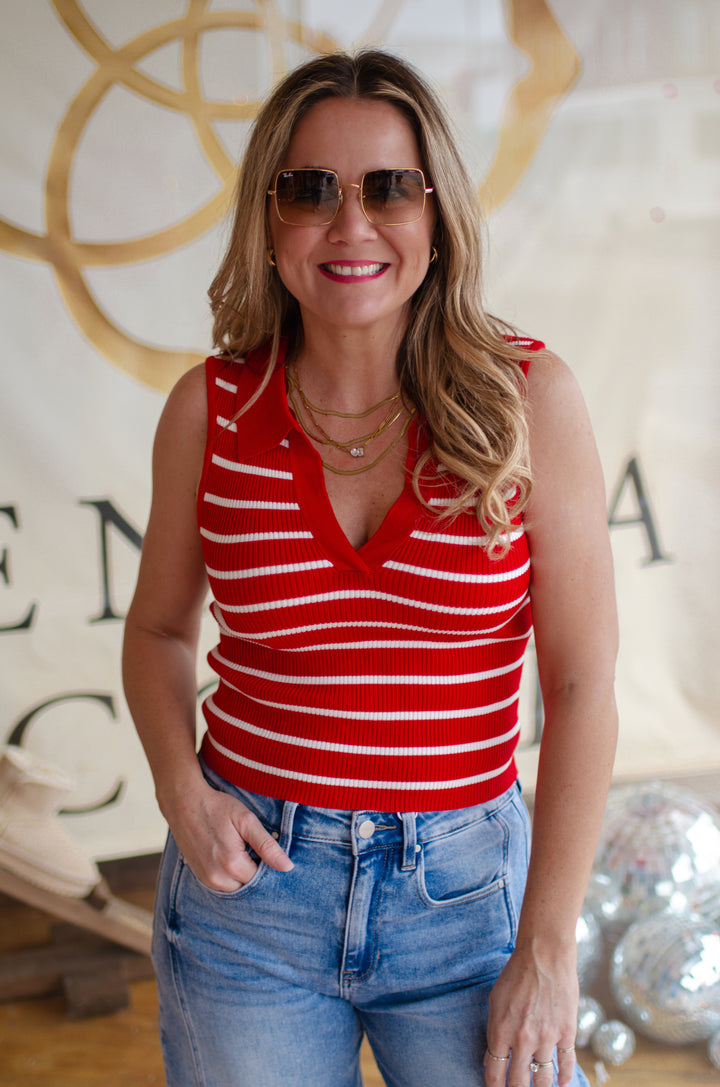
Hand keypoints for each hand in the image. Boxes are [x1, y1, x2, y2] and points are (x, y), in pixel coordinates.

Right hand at [164, 777, 293, 890]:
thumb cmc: (217, 808)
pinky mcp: (200, 876)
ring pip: (235, 886)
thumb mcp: (246, 820)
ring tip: (240, 848)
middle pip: (248, 885)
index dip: (268, 864)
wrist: (183, 803)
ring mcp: (206, 879)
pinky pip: (223, 884)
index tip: (265, 848)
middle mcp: (217, 878)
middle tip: (252, 846)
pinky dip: (230, 874)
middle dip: (255, 870)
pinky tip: (229, 853)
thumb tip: (287, 867)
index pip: (262, 878)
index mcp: (232, 864)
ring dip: (242, 873)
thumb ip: (267, 846)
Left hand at [483, 941, 577, 1086]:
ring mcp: (546, 1038)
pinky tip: (561, 1083)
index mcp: (500, 1031)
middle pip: (519, 1082)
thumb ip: (493, 1031)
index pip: (494, 1073)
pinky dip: (564, 1077)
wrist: (544, 954)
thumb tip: (491, 1059)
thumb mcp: (495, 1001)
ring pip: (543, 1079)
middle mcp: (522, 1040)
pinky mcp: (566, 1032)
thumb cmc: (516, 974)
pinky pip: (566, 1064)